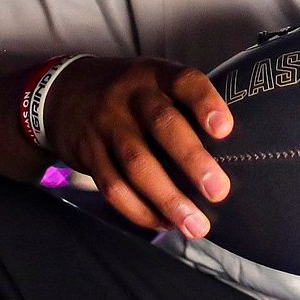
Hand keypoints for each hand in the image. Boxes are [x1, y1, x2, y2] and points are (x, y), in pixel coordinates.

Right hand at [44, 57, 232, 237]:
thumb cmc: (134, 92)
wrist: (64, 93)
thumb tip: (235, 146)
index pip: (185, 82)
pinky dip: (139, 210)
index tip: (226, 129)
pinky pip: (113, 187)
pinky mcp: (89, 155)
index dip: (206, 103)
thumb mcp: (157, 80)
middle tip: (218, 190)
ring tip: (196, 224)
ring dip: (168, 198)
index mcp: (157, 75)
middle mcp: (131, 97)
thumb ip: (187, 103)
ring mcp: (107, 125)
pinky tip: (164, 223)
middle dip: (192, 160)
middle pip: (162, 125)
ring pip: (137, 164)